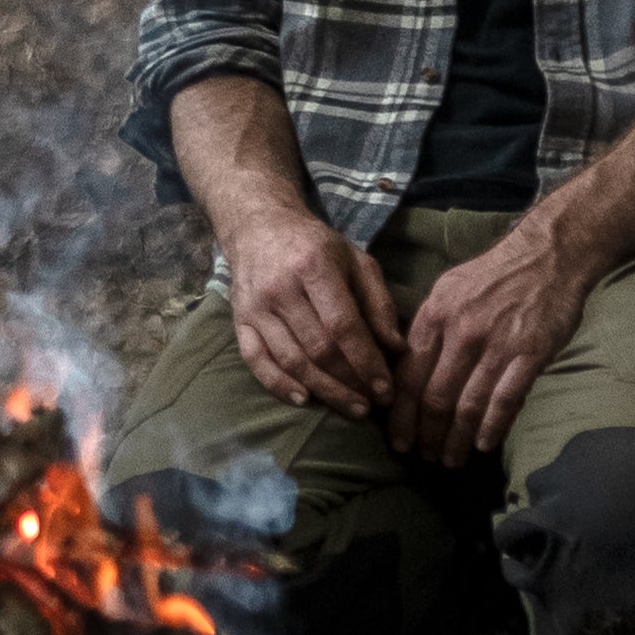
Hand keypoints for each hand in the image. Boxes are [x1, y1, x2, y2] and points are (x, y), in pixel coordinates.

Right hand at [224, 210, 403, 419]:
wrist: (258, 227)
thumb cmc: (315, 246)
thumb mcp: (356, 260)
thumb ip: (378, 302)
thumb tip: (396, 347)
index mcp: (313, 267)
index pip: (342, 325)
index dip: (366, 361)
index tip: (386, 388)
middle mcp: (281, 288)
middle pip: (317, 349)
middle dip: (349, 382)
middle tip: (373, 404)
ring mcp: (256, 307)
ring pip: (290, 360)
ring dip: (323, 390)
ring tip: (351, 407)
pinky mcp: (238, 320)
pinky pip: (255, 360)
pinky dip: (278, 384)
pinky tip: (304, 399)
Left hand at [394, 215, 603, 455]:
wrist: (548, 255)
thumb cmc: (494, 276)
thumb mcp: (447, 290)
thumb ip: (427, 328)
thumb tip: (404, 366)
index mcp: (434, 316)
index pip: (407, 375)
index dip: (400, 413)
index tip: (396, 439)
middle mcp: (461, 332)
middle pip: (434, 396)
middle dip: (425, 434)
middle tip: (422, 457)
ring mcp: (497, 344)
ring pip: (467, 404)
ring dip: (455, 439)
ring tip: (449, 459)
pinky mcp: (530, 354)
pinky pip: (505, 400)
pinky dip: (492, 427)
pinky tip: (482, 445)